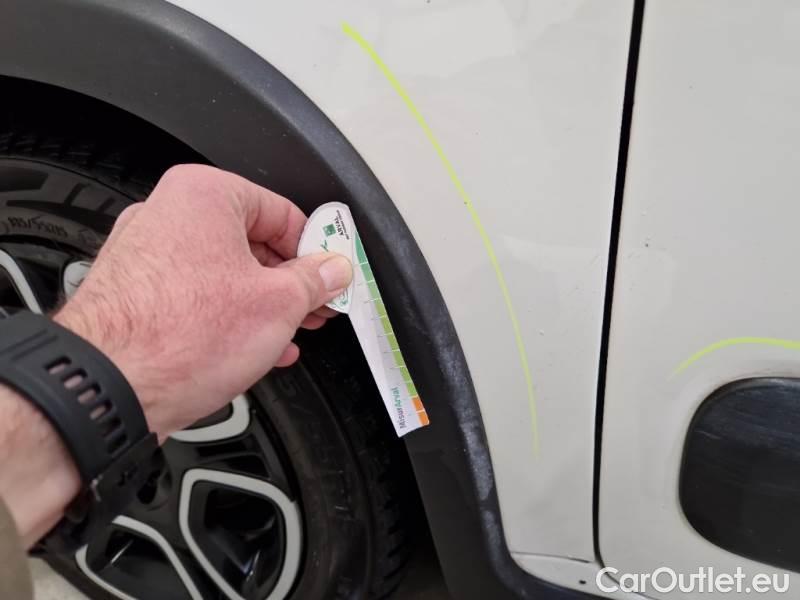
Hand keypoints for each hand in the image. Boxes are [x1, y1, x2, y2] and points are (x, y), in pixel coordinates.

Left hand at [54, 164, 351, 439]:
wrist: (109, 387)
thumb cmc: (177, 335)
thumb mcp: (278, 304)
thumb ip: (315, 280)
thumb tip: (333, 270)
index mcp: (204, 195)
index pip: (283, 212)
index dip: (316, 249)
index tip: (332, 274)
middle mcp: (169, 216)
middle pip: (253, 243)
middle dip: (291, 282)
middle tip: (317, 306)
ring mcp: (147, 255)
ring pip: (226, 274)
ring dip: (265, 305)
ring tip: (291, 333)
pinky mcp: (137, 295)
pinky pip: (198, 297)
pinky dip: (230, 318)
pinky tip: (256, 347)